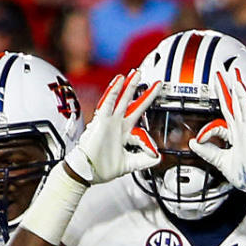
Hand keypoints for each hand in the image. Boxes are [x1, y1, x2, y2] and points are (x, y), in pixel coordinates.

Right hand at [65, 70, 160, 184]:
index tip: (157, 124)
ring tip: (137, 73)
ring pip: (122, 99)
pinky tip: (119, 80)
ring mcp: (110, 121)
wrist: (86, 172)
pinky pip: (108, 103)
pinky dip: (113, 91)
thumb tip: (158, 157)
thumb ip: (144, 160)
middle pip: (133, 103)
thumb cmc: (101, 168)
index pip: (139, 120)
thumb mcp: (129, 164)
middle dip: (143, 92)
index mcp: (124, 133)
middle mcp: (117, 125)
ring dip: (130, 86)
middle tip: (155, 81)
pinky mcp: (101, 121)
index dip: (149, 127)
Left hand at [188, 71, 245, 196]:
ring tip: (232, 75)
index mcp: (235, 137)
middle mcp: (241, 130)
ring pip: (240, 104)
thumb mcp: (219, 161)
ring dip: (236, 89)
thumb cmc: (244, 173)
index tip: (199, 140)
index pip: (218, 126)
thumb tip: (193, 142)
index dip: (207, 132)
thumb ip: (207, 152)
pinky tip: (239, 86)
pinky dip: (243, 98)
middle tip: (219, 77)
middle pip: (232, 106)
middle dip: (225, 91)